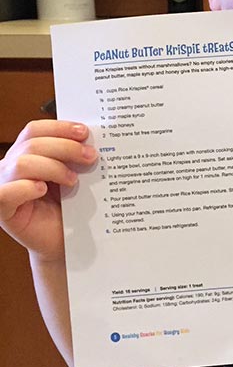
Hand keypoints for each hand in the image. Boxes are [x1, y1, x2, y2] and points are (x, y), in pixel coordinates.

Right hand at [0, 120, 96, 261]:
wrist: (66, 239)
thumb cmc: (70, 204)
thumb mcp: (74, 173)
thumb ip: (75, 155)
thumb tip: (90, 137)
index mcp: (27, 152)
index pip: (35, 130)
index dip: (59, 127)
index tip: (84, 132)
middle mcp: (11, 166)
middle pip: (32, 144)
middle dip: (66, 147)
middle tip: (90, 157)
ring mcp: (4, 186)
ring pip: (22, 163)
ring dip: (53, 168)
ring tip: (72, 180)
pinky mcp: (2, 209)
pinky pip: (7, 192)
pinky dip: (27, 187)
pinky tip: (43, 190)